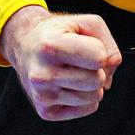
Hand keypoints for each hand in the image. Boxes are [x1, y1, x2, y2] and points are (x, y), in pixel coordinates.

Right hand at [0, 4, 121, 121]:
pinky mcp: (46, 112)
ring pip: (94, 97)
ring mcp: (42, 96)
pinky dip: (87, 97)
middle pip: (97, 80)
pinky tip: (71, 85)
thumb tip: (109, 78)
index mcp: (50, 45)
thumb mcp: (85, 23)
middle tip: (82, 61)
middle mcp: (42, 73)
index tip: (85, 44)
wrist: (25, 45)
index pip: (99, 57)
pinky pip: (87, 108)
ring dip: (92, 84)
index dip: (99, 49)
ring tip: (75, 71)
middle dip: (97, 69)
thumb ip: (108, 43)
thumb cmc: (60, 33)